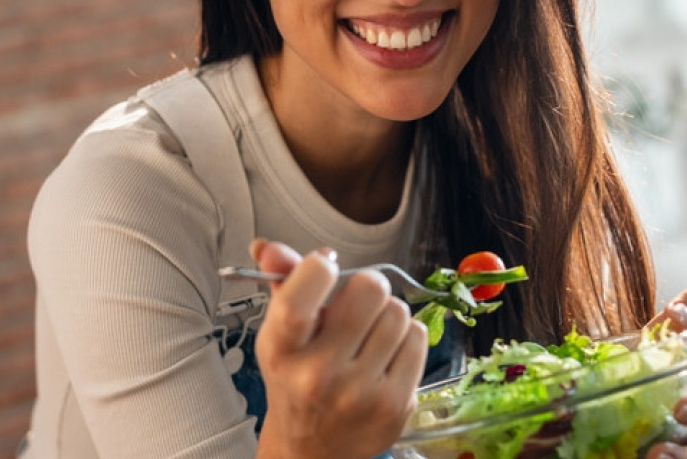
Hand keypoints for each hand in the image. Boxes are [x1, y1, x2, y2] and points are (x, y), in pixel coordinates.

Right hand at [250, 239, 427, 458]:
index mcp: (282, 350)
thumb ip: (281, 284)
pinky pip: (418, 338)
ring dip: (387, 315)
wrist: (310, 449)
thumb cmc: (296, 381)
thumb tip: (269, 247)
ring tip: (368, 335)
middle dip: (365, 288)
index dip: (320, 267)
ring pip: (398, 312)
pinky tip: (385, 354)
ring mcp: (360, 393)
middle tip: (355, 305)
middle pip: (369, 289)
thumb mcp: (279, 335)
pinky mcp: (395, 405)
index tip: (325, 267)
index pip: (303, 292)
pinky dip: (406, 338)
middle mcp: (318, 374)